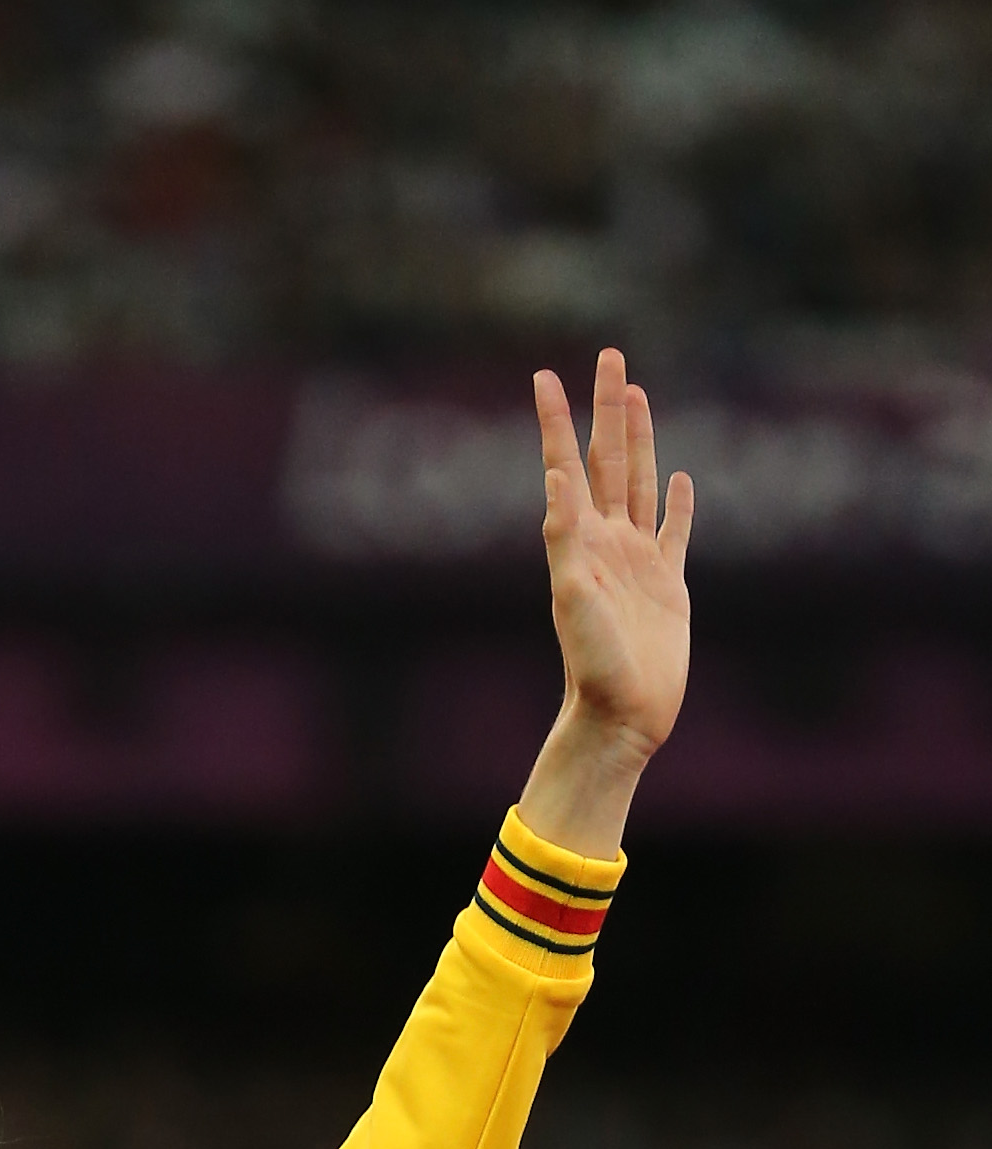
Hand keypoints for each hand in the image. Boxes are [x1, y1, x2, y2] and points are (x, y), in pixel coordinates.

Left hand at [517, 348, 692, 856]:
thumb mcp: (574, 597)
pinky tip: (679, 477)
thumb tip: (557, 478)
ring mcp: (639, 559)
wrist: (621, 717)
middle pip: (609, 458)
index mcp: (580, 541)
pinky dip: (678, 501)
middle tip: (610, 355)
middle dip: (607, 408)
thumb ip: (565, 538)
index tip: (544, 376)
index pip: (567, 465)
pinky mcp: (669, 583)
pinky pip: (675, 530)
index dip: (556, 420)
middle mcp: (608, 542)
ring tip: (637, 394)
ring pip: (640, 480)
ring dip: (640, 437)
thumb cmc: (593, 666)